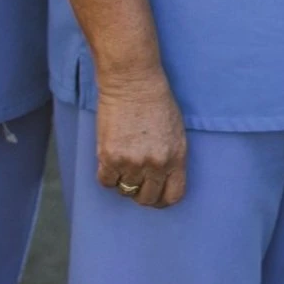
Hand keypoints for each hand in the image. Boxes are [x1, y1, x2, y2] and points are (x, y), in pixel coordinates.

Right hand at [95, 71, 187, 207]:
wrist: (133, 82)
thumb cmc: (156, 102)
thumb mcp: (176, 131)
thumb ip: (171, 157)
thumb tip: (160, 180)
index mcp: (177, 157)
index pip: (173, 195)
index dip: (162, 200)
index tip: (155, 196)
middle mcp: (156, 164)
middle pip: (147, 198)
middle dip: (141, 194)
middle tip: (136, 182)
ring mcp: (133, 162)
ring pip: (125, 191)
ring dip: (124, 182)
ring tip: (124, 163)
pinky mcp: (110, 157)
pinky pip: (106, 181)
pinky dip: (107, 175)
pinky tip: (110, 160)